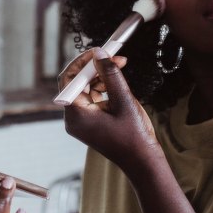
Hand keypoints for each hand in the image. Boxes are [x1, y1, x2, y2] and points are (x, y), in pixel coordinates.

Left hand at [60, 48, 162, 175]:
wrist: (142, 161)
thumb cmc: (134, 136)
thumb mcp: (123, 101)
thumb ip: (111, 75)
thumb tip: (100, 53)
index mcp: (76, 115)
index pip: (69, 80)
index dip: (83, 62)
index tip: (100, 50)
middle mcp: (74, 118)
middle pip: (76, 83)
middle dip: (95, 68)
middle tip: (115, 57)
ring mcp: (81, 122)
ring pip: (86, 89)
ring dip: (101, 77)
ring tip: (121, 68)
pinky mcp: (90, 123)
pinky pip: (92, 99)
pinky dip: (104, 88)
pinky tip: (118, 84)